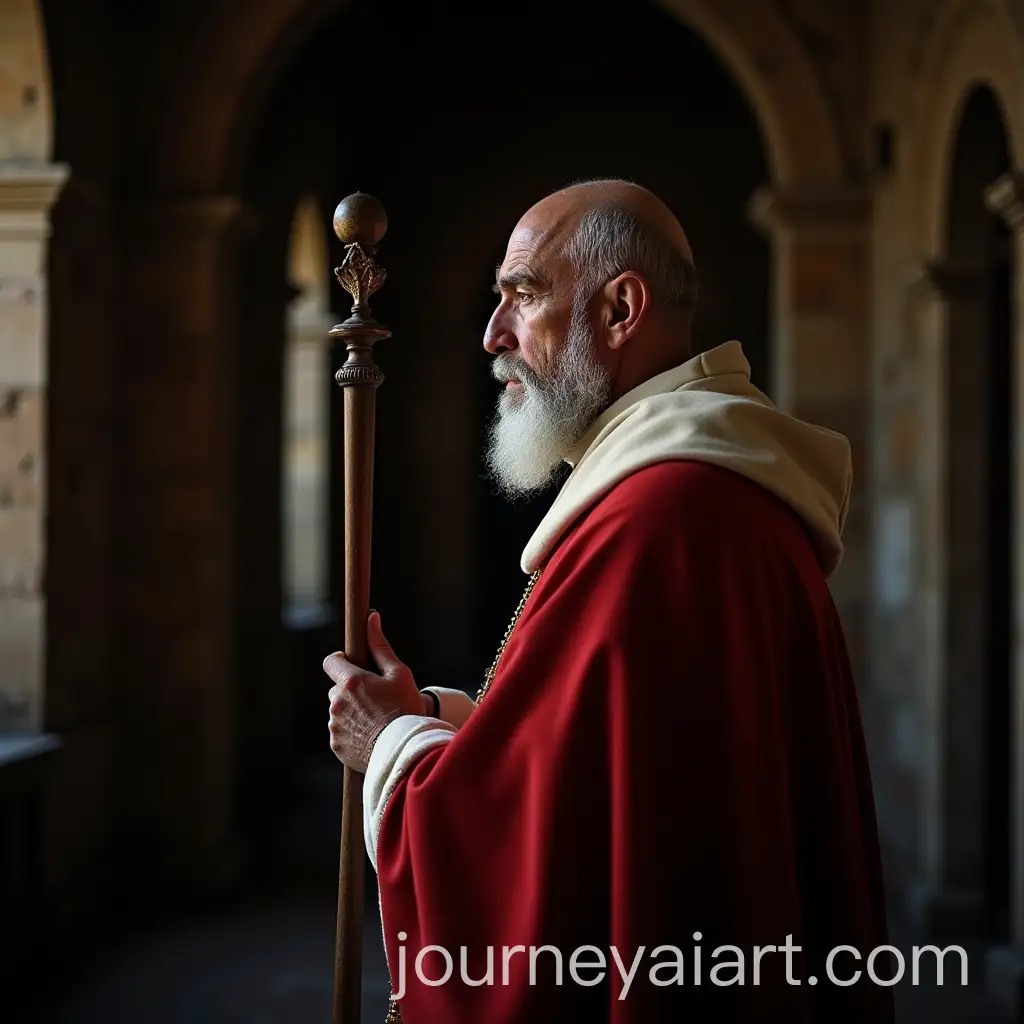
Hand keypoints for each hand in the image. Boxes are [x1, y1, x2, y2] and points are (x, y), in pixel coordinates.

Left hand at [324, 611, 423, 770]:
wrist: (407, 751)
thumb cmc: (407, 708)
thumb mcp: (399, 673)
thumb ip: (380, 646)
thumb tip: (371, 617)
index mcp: (350, 682)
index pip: (330, 662)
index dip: (341, 662)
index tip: (353, 666)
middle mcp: (337, 702)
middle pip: (336, 689)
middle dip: (351, 691)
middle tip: (375, 699)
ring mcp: (334, 725)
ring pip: (338, 711)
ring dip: (351, 712)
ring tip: (376, 720)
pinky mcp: (336, 745)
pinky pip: (340, 732)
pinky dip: (351, 732)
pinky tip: (371, 735)